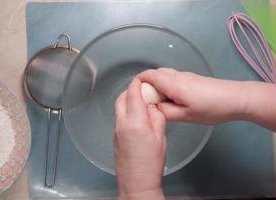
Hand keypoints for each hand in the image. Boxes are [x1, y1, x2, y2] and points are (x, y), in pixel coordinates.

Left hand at [114, 78, 165, 199]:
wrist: (137, 182)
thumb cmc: (151, 163)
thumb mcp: (160, 137)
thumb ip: (157, 117)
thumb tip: (153, 106)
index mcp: (135, 122)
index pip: (133, 94)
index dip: (137, 83)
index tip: (142, 78)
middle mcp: (121, 124)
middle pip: (121, 99)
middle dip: (130, 90)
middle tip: (142, 90)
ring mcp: (116, 131)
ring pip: (118, 108)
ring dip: (127, 101)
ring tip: (141, 103)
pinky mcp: (115, 138)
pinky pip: (119, 118)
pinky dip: (126, 112)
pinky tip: (136, 117)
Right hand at [137, 68, 247, 124]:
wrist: (236, 99)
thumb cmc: (211, 109)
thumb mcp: (186, 116)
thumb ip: (166, 112)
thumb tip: (152, 108)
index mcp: (173, 84)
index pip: (149, 75)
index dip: (138, 81)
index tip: (133, 95)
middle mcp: (177, 76)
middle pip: (156, 74)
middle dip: (146, 84)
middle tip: (145, 102)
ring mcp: (186, 76)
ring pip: (164, 76)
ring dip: (157, 86)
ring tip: (158, 103)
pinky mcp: (192, 79)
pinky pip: (173, 78)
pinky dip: (166, 86)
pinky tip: (171, 100)